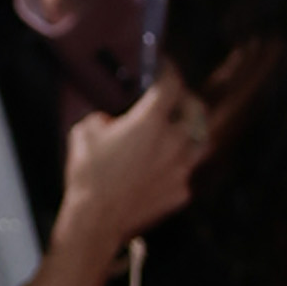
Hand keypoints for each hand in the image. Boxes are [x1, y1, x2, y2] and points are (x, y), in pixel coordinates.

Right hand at [56, 70, 207, 259]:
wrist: (96, 220)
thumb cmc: (88, 173)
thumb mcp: (85, 132)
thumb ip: (105, 118)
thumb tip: (114, 121)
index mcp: (151, 122)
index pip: (172, 85)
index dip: (169, 70)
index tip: (164, 65)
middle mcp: (174, 143)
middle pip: (196, 112)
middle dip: (187, 100)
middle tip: (175, 98)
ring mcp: (182, 170)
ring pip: (201, 143)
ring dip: (192, 132)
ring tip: (179, 130)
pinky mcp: (181, 192)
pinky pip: (187, 171)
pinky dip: (178, 164)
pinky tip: (164, 166)